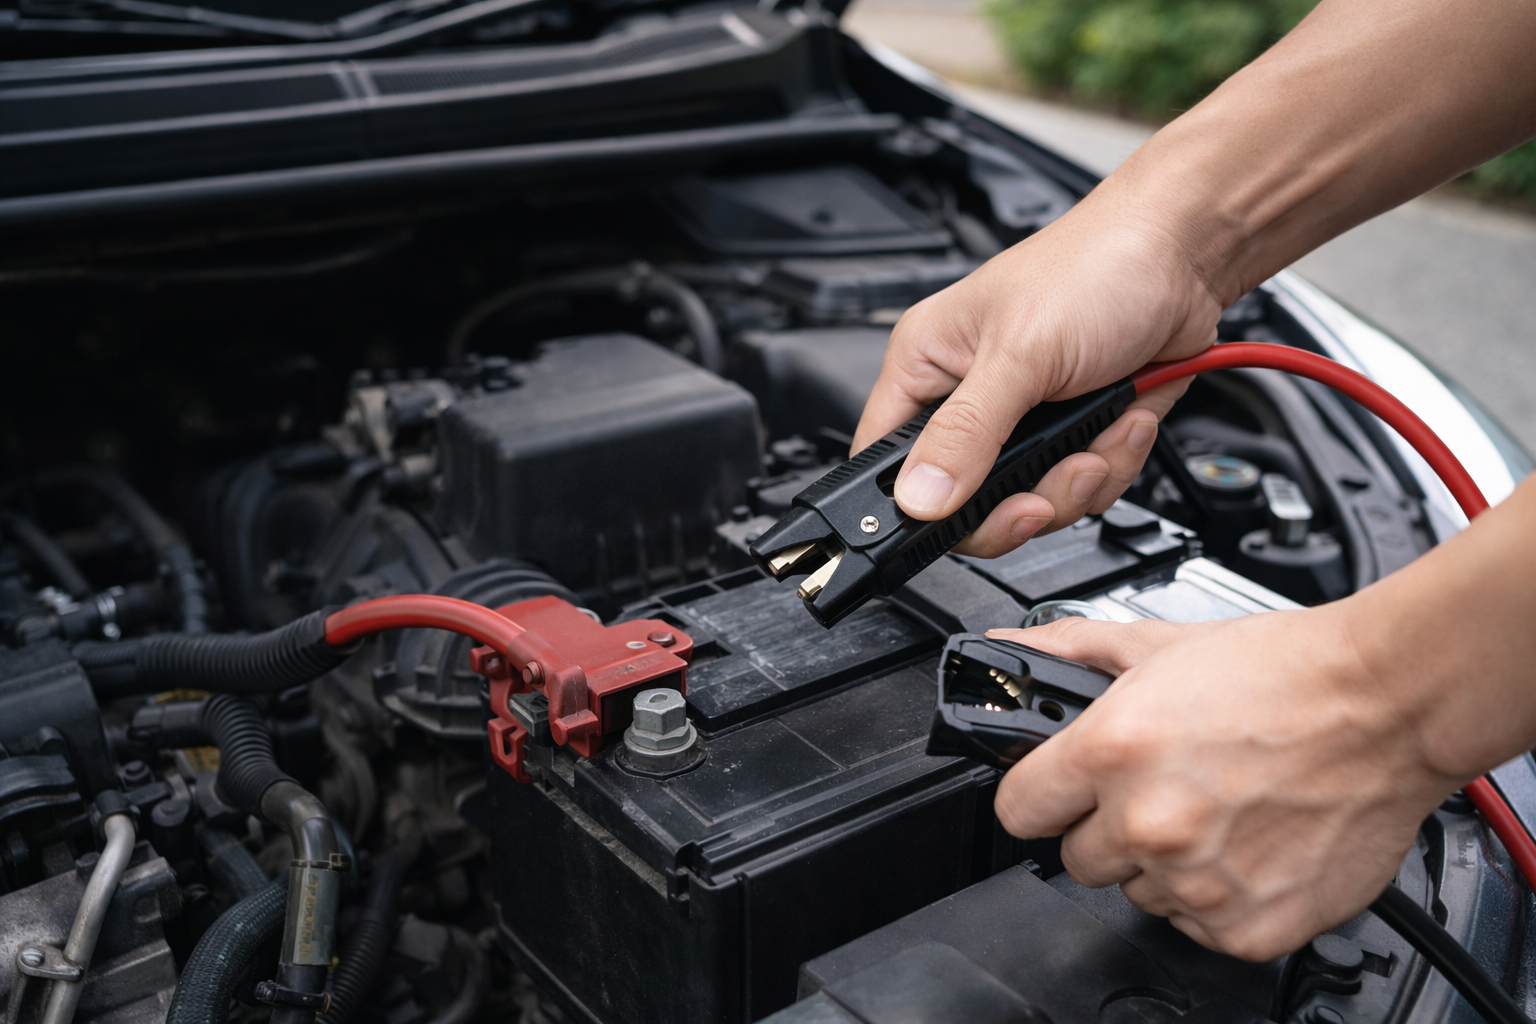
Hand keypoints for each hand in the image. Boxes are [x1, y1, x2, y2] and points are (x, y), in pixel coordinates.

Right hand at [852, 203, 1219, 557]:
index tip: (962, 517)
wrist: (1185, 254)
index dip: (917, 503)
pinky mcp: (1078, 430)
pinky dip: (1113, 464)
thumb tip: (919, 497)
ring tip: (1100, 432)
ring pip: (1030, 501)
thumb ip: (967, 432)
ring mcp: (1026, 419)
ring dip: (1076, 481)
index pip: (888, 462)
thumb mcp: (1020, 353)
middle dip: (1020, 503)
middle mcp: (970, 397)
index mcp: (928, 365)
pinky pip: (1082, 487)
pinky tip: (1124, 418)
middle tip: (1042, 495)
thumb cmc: (1096, 264)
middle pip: (965, 501)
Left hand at [987, 609, 1464, 960]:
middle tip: (1162, 786)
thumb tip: (1011, 650)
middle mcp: (1150, 824)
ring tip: (1214, 808)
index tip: (1059, 791)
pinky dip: (1217, 894)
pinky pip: (1197, 925)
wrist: (1387, 702)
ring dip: (1164, 862)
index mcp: (1112, 752)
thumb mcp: (1157, 644)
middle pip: (1076, 857)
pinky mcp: (1249, 927)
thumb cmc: (1282, 672)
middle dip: (1107, 825)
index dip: (1038, 795)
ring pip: (1137, 893)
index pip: (1016, 810)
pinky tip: (1247, 842)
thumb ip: (1068, 652)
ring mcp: (1200, 883)